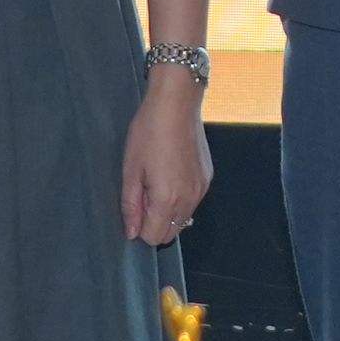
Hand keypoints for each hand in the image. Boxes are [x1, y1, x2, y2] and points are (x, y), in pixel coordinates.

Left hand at [120, 74, 212, 247]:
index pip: (154, 238)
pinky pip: (192, 202)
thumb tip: (131, 233)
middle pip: (170, 233)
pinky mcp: (207, 178)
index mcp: (167, 200)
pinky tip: (172, 173)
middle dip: (154, 223)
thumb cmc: (149, 132)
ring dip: (168, 212)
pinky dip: (181, 198)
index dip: (139, 227)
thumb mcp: (131, 169)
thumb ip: (131, 206)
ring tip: (157, 181)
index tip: (134, 206)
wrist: (177, 102)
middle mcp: (189, 200)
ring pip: (183, 219)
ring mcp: (201, 189)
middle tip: (144, 194)